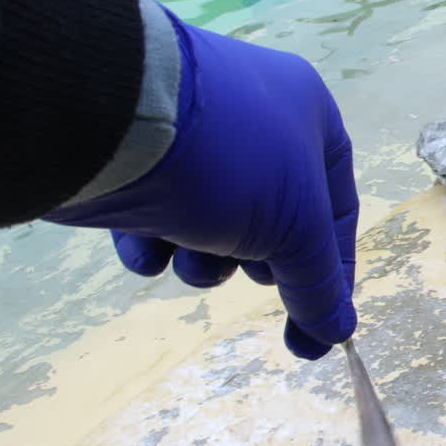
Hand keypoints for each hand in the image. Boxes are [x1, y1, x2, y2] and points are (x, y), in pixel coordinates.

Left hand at [44, 13, 358, 359]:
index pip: (338, 207)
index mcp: (308, 112)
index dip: (333, 271)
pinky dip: (154, 241)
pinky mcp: (133, 157)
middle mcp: (253, 116)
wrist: (107, 117)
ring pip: (215, 223)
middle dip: (258, 259)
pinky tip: (145, 245)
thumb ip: (319, 285)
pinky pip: (158, 213)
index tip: (320, 325)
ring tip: (188, 255)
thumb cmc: (231, 161)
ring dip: (205, 257)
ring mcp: (189, 135)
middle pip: (275, 219)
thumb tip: (337, 332)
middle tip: (250, 274)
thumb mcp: (296, 228)